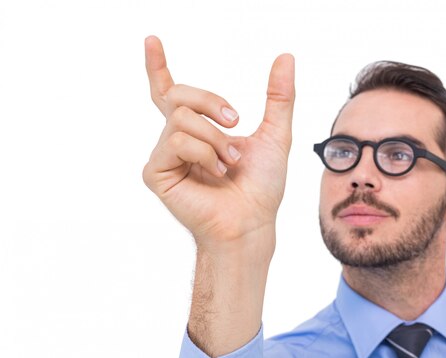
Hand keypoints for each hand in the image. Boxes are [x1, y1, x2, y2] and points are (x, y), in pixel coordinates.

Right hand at [143, 36, 294, 245]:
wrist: (252, 221)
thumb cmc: (261, 186)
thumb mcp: (275, 134)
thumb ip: (279, 97)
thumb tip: (286, 56)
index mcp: (198, 130)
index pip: (171, 93)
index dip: (158, 66)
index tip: (152, 41)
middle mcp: (177, 139)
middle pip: (179, 95)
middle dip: (212, 102)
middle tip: (236, 121)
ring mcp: (165, 156)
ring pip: (181, 118)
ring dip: (216, 138)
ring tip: (229, 162)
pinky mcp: (156, 173)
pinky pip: (175, 142)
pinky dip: (203, 153)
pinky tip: (215, 172)